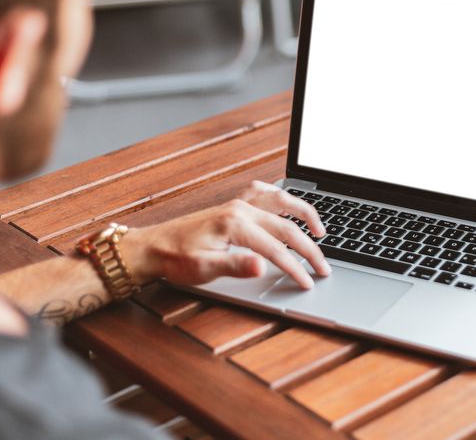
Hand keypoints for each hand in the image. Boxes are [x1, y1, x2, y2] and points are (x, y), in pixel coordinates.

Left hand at [127, 181, 330, 288]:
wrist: (151, 246)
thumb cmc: (175, 259)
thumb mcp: (203, 269)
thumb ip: (235, 266)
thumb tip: (262, 265)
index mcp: (235, 224)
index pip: (276, 249)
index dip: (295, 268)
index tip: (308, 282)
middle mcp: (240, 209)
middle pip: (285, 227)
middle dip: (309, 248)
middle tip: (324, 268)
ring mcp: (237, 204)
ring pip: (281, 202)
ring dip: (303, 213)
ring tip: (320, 230)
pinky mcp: (233, 205)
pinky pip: (264, 193)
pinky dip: (282, 197)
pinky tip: (288, 205)